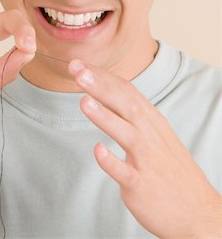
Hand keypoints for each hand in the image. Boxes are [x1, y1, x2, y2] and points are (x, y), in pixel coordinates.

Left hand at [69, 60, 221, 238]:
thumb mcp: (156, 135)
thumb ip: (132, 116)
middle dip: (101, 86)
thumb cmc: (170, 169)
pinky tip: (98, 151)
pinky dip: (112, 161)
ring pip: (126, 133)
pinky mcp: (141, 185)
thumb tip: (106, 96)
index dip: (103, 77)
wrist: (198, 211)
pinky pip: (125, 172)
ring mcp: (146, 161)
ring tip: (84, 101)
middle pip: (126, 105)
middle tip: (78, 70)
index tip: (80, 65)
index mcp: (152, 122)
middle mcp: (150, 136)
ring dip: (105, 117)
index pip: (126, 91)